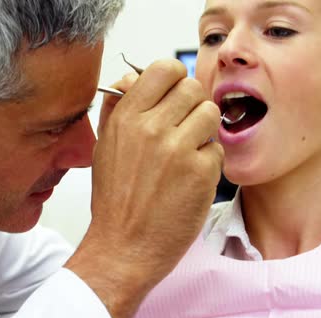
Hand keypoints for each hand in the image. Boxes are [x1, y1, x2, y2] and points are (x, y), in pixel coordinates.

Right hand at [65, 59, 223, 317]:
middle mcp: (152, 128)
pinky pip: (216, 149)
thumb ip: (116, 108)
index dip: (174, 78)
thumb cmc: (113, 200)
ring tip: (187, 153)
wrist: (123, 248)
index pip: (165, 68)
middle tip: (183, 127)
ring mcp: (179, 149)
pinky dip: (208, 163)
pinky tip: (190, 180)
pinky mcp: (201, 172)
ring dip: (203, 131)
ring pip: (210, 114)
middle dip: (191, 105)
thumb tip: (131, 78)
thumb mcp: (103, 147)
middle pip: (193, 88)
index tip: (173, 95)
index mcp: (126, 118)